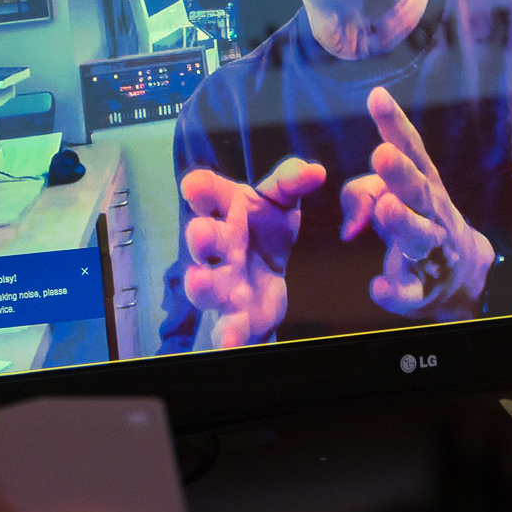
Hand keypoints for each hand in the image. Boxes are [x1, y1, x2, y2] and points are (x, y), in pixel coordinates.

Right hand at [179, 158, 326, 347]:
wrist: (264, 278)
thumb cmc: (265, 230)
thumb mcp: (279, 202)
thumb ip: (291, 182)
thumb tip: (315, 171)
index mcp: (226, 211)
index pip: (209, 194)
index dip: (200, 189)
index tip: (195, 186)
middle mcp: (219, 247)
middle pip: (205, 241)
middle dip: (201, 237)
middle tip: (200, 233)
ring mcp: (223, 285)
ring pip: (207, 286)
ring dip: (202, 285)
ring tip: (198, 281)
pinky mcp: (234, 319)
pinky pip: (227, 330)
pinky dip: (227, 337)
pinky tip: (231, 341)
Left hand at [338, 87, 494, 321]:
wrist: (466, 276)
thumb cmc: (420, 223)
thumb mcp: (394, 199)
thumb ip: (363, 194)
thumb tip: (349, 217)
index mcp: (425, 184)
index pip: (411, 149)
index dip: (395, 123)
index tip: (377, 96)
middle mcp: (432, 212)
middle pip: (417, 189)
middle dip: (400, 172)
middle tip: (382, 154)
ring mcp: (432, 249)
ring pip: (418, 235)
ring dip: (402, 222)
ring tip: (386, 209)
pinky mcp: (425, 287)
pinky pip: (409, 289)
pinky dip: (394, 290)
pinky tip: (376, 288)